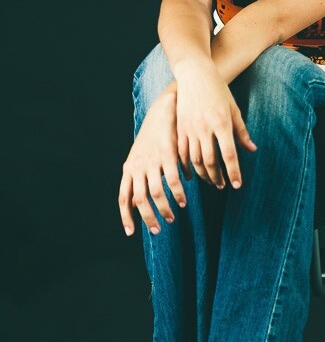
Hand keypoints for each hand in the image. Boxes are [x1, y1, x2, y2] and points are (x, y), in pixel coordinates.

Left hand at [119, 88, 187, 236]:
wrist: (164, 109)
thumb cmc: (155, 134)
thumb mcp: (142, 154)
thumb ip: (141, 174)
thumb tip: (142, 196)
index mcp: (130, 167)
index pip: (124, 197)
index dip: (126, 216)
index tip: (130, 232)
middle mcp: (137, 166)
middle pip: (139, 199)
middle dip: (148, 217)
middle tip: (158, 229)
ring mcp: (151, 161)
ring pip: (155, 193)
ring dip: (163, 209)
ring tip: (173, 217)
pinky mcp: (167, 155)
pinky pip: (171, 181)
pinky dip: (177, 193)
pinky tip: (183, 201)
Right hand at [175, 60, 256, 188]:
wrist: (195, 75)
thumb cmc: (218, 90)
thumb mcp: (234, 109)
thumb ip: (241, 132)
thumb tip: (252, 150)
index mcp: (221, 123)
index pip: (229, 155)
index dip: (233, 172)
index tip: (237, 185)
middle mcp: (205, 128)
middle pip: (210, 162)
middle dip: (218, 177)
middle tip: (223, 186)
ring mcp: (190, 129)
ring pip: (195, 160)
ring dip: (204, 175)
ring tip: (212, 181)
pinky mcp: (179, 128)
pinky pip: (182, 153)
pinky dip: (188, 166)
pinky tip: (194, 172)